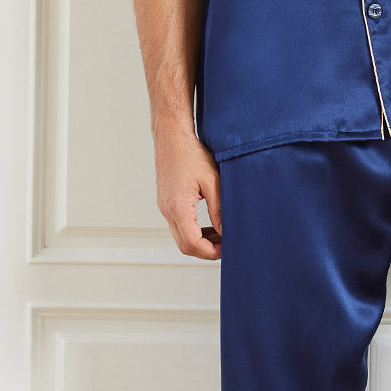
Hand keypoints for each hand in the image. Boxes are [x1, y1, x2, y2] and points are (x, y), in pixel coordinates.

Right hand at [155, 123, 221, 258]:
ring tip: (219, 235)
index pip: (192, 243)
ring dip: (199, 241)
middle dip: (205, 251)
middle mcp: (167, 211)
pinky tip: (208, 225)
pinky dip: (192, 231)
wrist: (172, 138)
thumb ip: (219, 209)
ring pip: (180, 237)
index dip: (211, 252)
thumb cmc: (191, 154)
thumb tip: (225, 231)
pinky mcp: (166, 203)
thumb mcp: (212, 181)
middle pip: (184, 246)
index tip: (226, 249)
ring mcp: (164, 207)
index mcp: (178, 207)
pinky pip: (178, 226)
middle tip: (225, 246)